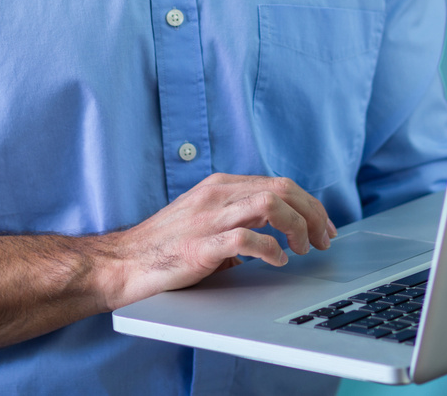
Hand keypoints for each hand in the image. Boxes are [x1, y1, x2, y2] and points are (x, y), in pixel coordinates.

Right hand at [100, 173, 336, 308]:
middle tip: (324, 239)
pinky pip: (247, 238)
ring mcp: (208, 218)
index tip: (324, 226)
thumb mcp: (205, 221)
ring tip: (304, 249)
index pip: (279, 183)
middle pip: (283, 188)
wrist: (123, 263)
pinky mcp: (201, 245)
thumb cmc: (164, 247)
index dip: (309, 204)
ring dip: (297, 226)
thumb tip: (277, 235)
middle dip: (312, 213)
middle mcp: (217, 195)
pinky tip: (278, 260)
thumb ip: (237, 219)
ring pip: (271, 203)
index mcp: (219, 186)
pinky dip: (271, 248)